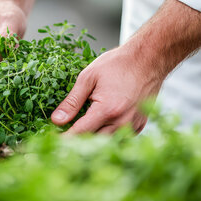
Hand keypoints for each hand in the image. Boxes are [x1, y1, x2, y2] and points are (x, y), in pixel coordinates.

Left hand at [51, 0, 200, 134]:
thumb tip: (56, 121)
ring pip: (107, 143)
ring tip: (79, 129)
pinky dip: (108, 135)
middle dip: (77, 142)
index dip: (63, 139)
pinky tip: (99, 125)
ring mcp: (133, 126)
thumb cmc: (119, 64)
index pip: (79, 134)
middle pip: (93, 143)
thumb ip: (72, 101)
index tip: (51, 140)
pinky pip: (120, 138)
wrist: (149, 58)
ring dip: (93, 139)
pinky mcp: (140, 126)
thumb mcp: (88, 77)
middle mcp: (122, 122)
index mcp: (107, 110)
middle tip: (62, 135)